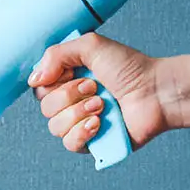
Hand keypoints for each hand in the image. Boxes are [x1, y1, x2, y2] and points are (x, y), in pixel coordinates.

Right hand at [29, 32, 166, 153]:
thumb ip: (56, 54)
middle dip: (69, 96)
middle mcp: (72, 103)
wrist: (156, 92)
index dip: (53, 82)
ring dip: (78, 113)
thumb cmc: (130, 68)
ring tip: (101, 105)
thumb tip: (33, 79)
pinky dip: (82, 132)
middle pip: (45, 108)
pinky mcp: (92, 143)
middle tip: (95, 88)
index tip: (75, 72)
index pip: (40, 88)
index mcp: (69, 80)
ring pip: (55, 127)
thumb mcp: (91, 46)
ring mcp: (81, 124)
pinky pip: (69, 144)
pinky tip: (99, 123)